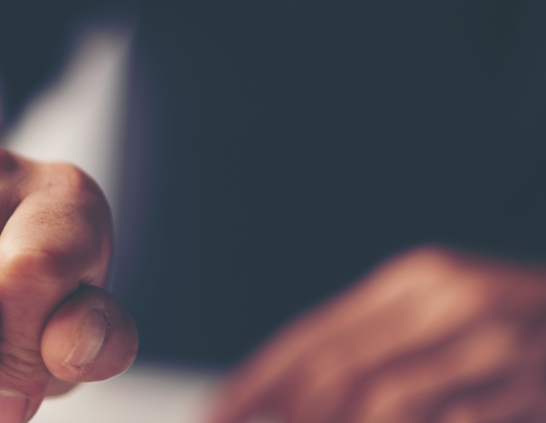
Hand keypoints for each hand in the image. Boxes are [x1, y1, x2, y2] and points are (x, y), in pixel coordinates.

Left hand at [208, 245, 545, 422]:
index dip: (253, 384)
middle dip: (276, 416)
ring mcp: (501, 350)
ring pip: (382, 406)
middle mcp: (454, 303)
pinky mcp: (534, 393)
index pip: (312, 337)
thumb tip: (277, 395)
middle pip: (335, 374)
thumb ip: (374, 346)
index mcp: (419, 280)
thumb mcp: (445, 317)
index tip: (212, 417)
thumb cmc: (522, 332)